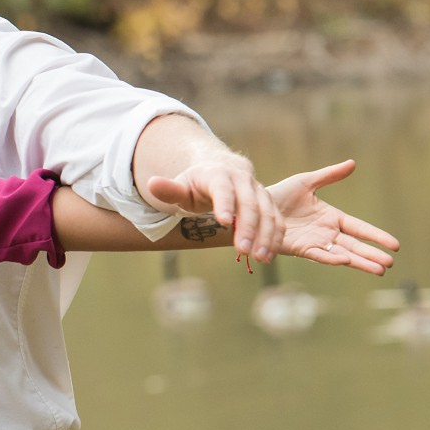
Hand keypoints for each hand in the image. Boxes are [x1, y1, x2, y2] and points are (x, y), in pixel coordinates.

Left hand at [146, 153, 281, 264]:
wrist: (218, 171)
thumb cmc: (194, 184)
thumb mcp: (180, 187)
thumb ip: (168, 190)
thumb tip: (152, 184)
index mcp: (218, 174)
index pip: (222, 188)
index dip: (224, 203)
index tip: (224, 222)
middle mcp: (243, 180)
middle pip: (249, 202)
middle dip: (248, 227)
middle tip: (242, 250)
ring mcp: (258, 191)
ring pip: (268, 212)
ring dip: (266, 235)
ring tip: (259, 258)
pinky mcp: (269, 203)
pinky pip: (277, 219)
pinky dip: (275, 237)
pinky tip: (269, 256)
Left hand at [264, 159, 399, 275]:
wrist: (254, 206)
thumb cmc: (279, 194)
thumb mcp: (306, 182)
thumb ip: (329, 175)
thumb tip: (352, 163)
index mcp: (331, 218)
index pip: (359, 228)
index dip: (376, 236)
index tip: (394, 245)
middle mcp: (326, 233)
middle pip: (354, 245)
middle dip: (372, 254)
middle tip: (389, 263)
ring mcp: (314, 242)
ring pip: (341, 254)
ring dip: (359, 261)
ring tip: (378, 270)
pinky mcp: (299, 248)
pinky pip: (319, 254)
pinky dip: (332, 257)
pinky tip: (346, 260)